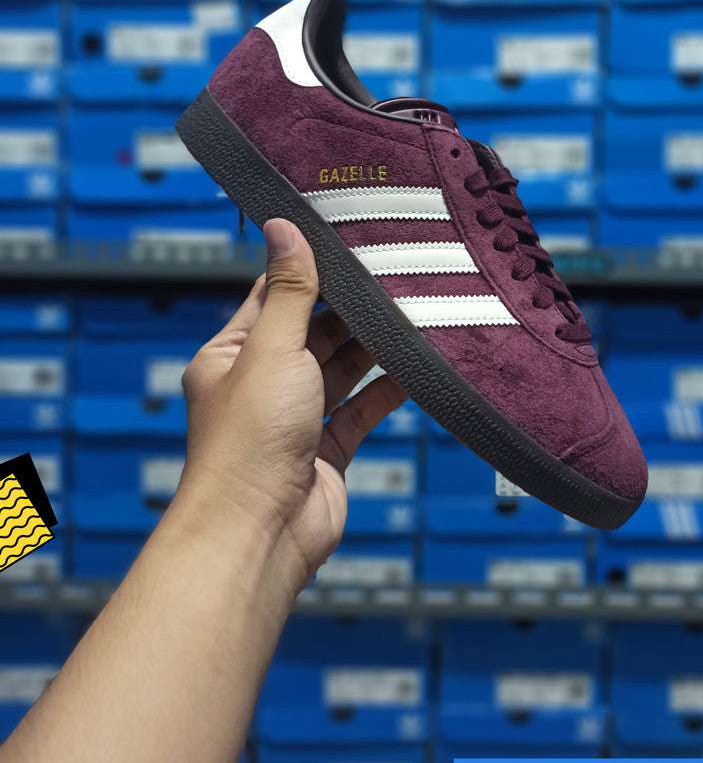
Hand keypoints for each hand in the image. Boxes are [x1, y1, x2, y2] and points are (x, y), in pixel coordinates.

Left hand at [178, 218, 405, 594]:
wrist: (259, 535)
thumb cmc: (248, 445)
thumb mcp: (271, 350)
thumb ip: (290, 291)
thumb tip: (284, 227)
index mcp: (230, 356)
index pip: (272, 296)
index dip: (308, 268)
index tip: (348, 240)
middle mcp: (261, 384)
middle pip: (313, 332)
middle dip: (351, 309)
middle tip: (394, 275)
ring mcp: (294, 420)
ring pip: (340, 370)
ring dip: (372, 347)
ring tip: (410, 313)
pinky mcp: (326, 451)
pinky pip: (360, 410)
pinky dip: (385, 390)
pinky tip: (412, 368)